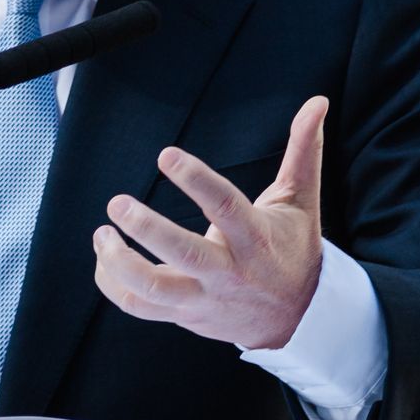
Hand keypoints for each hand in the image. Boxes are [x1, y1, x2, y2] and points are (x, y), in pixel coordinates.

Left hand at [93, 96, 328, 350]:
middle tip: (116, 204)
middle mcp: (229, 271)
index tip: (166, 155)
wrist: (298, 318)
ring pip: (155, 290)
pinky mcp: (187, 316)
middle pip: (184, 254)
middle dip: (147, 229)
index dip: (196, 180)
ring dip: (120, 264)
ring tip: (102, 234)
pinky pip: (140, 307)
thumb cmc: (294, 248)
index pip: (224, 206)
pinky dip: (113, 285)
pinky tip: (103, 258)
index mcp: (255, 238)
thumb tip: (318, 101)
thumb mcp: (301, 200)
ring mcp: (205, 298)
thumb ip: (303, 149)